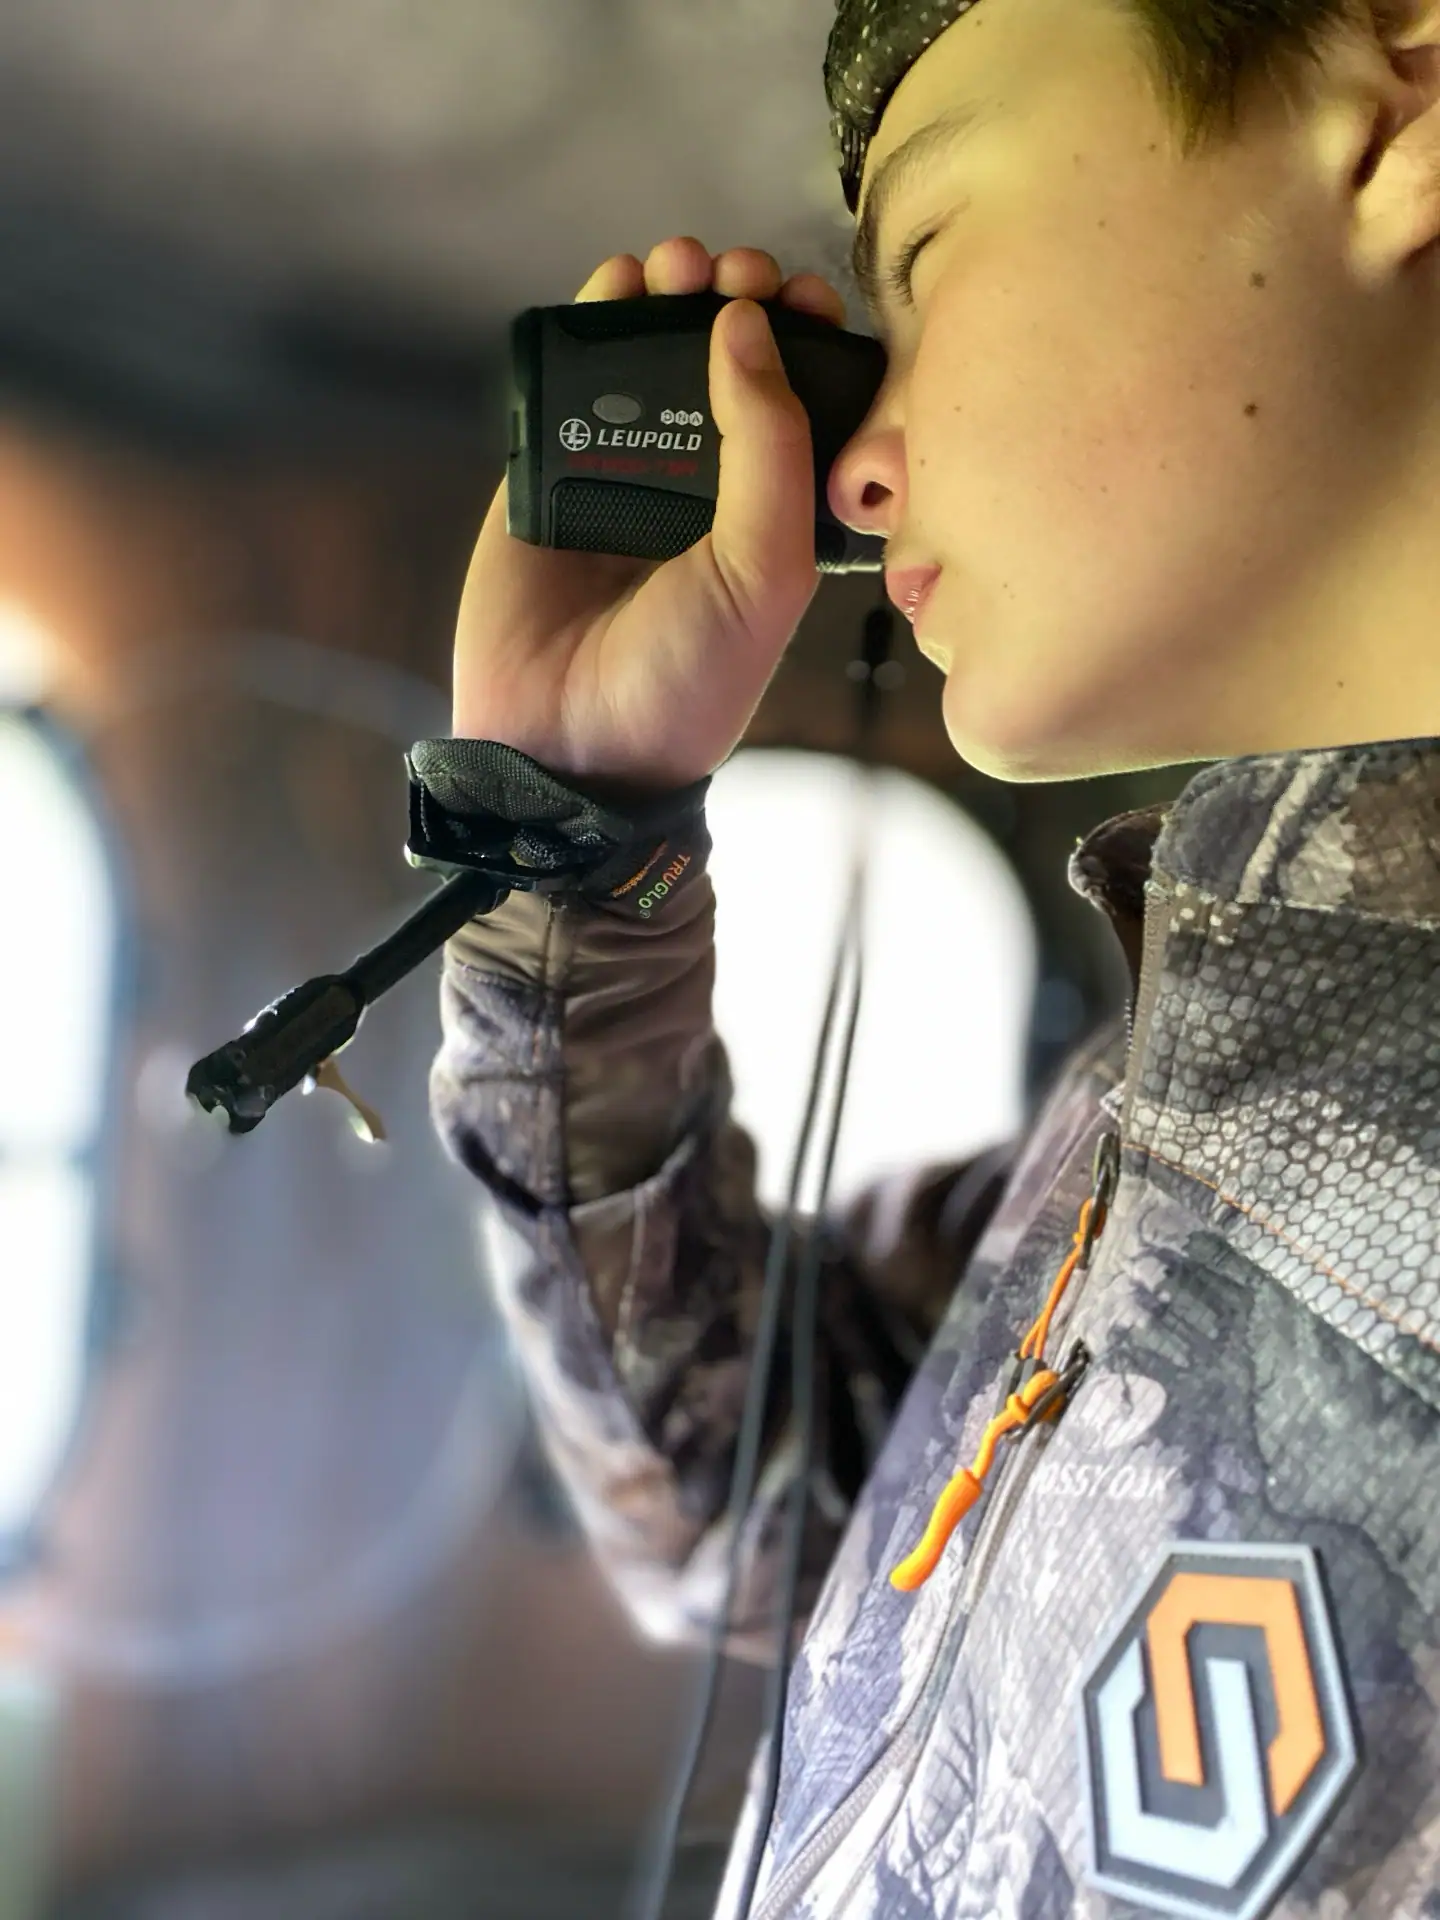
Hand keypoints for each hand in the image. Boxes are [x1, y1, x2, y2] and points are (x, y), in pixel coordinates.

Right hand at [451, 236, 846, 789]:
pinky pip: (570, 384)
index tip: (804, 299)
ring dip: (669, 295)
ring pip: (651, 358)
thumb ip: (769, 446)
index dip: (808, 341)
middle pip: (727, 363)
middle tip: (736, 273)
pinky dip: (591, 322)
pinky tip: (614, 285)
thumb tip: (743, 322)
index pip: (802, 402)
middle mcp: (702, 488)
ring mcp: (623, 476)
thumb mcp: (764, 570)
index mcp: (770, 514)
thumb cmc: (688, 681)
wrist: (568, 748)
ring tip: (676, 264)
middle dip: (738, 299)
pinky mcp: (548, 474)